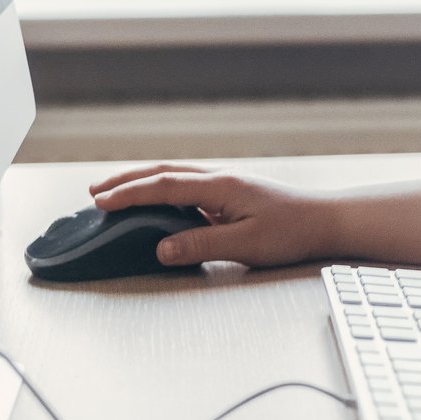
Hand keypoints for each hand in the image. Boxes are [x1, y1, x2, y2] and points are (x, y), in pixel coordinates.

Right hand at [87, 163, 334, 267]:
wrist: (326, 220)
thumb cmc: (291, 231)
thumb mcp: (246, 244)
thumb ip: (202, 244)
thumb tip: (161, 247)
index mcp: (220, 186)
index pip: (165, 185)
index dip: (131, 193)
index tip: (101, 201)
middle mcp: (220, 179)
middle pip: (165, 172)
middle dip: (128, 180)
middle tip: (95, 190)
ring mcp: (226, 185)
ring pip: (175, 176)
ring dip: (144, 182)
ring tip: (115, 191)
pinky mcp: (231, 195)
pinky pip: (188, 187)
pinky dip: (163, 190)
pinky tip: (156, 201)